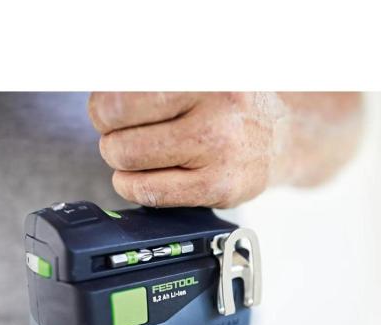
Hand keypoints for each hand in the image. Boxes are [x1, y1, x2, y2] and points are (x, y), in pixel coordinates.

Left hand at [88, 92, 287, 207]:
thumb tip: (102, 104)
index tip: (113, 113)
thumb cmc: (230, 108)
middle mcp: (216, 110)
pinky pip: (150, 192)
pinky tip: (145, 178)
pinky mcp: (219, 187)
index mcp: (205, 76)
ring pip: (127, 159)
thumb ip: (153, 84)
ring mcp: (220, 151)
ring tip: (139, 156)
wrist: (277, 139)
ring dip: (121, 162)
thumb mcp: (198, 79)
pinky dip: (133, 186)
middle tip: (126, 135)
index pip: (121, 94)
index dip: (105, 106)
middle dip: (111, 133)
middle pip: (116, 124)